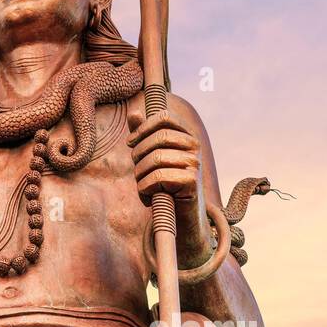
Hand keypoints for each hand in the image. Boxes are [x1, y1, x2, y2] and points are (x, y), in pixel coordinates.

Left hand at [127, 108, 210, 266]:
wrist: (179, 214)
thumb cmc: (163, 181)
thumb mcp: (150, 155)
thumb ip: (142, 134)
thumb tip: (133, 113)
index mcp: (186, 134)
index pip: (164, 117)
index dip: (143, 128)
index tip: (131, 142)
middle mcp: (194, 146)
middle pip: (157, 137)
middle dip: (139, 154)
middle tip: (136, 168)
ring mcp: (195, 163)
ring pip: (155, 158)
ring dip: (140, 174)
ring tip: (143, 184)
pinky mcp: (192, 182)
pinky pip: (158, 177)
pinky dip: (145, 188)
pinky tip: (148, 195)